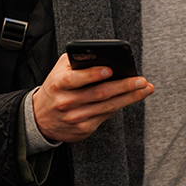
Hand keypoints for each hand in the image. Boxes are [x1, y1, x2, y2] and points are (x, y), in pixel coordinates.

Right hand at [32, 53, 154, 142]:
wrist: (40, 118)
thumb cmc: (56, 88)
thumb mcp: (59, 70)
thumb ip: (77, 60)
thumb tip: (104, 56)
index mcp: (58, 84)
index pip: (76, 79)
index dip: (93, 74)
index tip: (110, 69)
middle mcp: (66, 102)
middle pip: (99, 93)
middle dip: (124, 86)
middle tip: (141, 80)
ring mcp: (75, 118)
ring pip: (107, 106)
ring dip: (129, 97)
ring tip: (144, 89)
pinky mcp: (83, 129)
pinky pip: (106, 116)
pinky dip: (119, 106)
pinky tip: (130, 98)